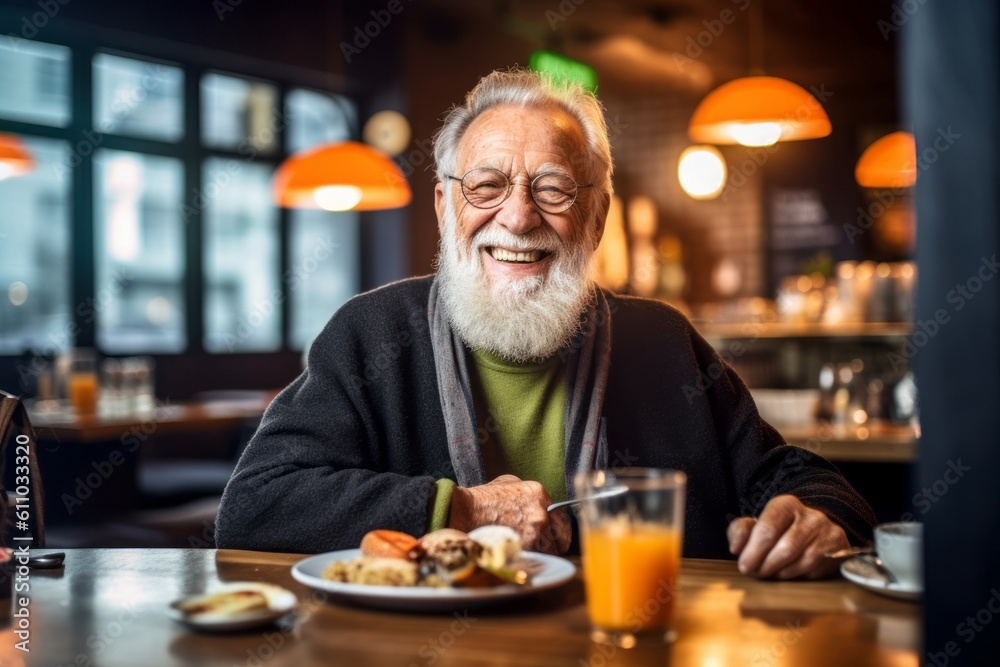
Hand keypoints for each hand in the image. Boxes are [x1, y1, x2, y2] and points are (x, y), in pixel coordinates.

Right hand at [448, 474, 571, 554]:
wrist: (463, 513)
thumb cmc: (481, 499)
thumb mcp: (508, 483)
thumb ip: (527, 493)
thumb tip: (535, 502)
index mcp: (539, 494)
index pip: (561, 518)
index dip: (557, 529)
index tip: (552, 535)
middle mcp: (542, 513)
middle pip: (561, 537)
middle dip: (554, 543)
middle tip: (543, 546)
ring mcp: (535, 532)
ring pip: (550, 552)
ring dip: (542, 553)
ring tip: (527, 552)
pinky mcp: (525, 548)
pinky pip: (537, 560)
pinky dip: (531, 561)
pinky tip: (520, 557)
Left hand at [726, 494, 848, 579]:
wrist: (812, 530)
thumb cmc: (776, 529)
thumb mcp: (754, 525)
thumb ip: (740, 532)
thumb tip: (736, 549)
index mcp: (786, 505)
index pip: (768, 529)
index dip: (753, 552)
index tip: (744, 567)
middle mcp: (811, 516)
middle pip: (785, 549)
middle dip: (766, 566)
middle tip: (756, 573)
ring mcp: (829, 533)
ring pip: (802, 563)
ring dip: (781, 573)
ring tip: (771, 573)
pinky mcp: (841, 551)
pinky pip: (816, 572)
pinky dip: (799, 577)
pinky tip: (791, 572)